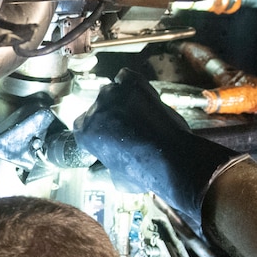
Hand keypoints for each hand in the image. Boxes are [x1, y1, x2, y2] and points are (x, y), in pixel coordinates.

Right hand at [75, 69, 242, 226]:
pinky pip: (124, 77)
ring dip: (120, 102)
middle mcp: (93, 109)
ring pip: (111, 94)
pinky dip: (130, 85)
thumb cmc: (143, 172)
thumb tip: (95, 173)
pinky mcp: (132, 84)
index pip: (84, 127)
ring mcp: (112, 93)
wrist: (173, 157)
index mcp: (83, 131)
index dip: (98, 133)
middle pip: (98, 109)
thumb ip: (101, 171)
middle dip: (110, 117)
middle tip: (128, 130)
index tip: (110, 140)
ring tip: (138, 116)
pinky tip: (139, 97)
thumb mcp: (115, 179)